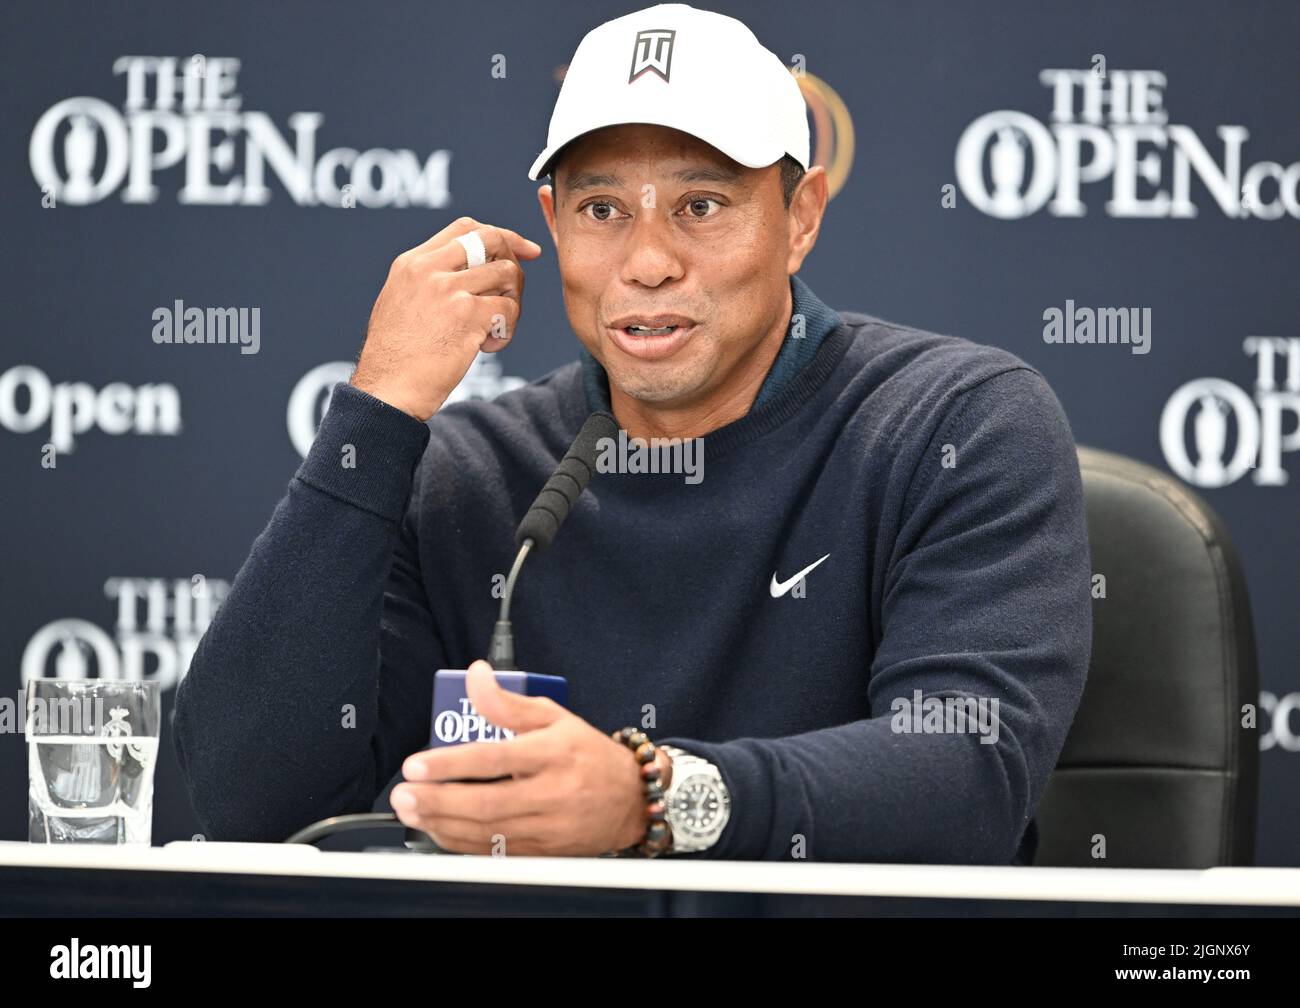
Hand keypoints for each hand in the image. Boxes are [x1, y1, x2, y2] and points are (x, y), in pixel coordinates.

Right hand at [351, 217, 542, 420]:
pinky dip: (507, 329)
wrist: (387, 390)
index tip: (523, 250)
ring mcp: (448, 290)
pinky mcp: (466, 315)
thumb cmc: (395, 358)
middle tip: (514, 291)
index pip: (465, 229)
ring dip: (512, 301)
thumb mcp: (401, 303)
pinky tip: (488, 346)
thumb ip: (429, 282)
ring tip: (494, 327)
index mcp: (412, 263)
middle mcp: (429, 269)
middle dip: (515, 259)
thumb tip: (473, 274)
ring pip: (507, 273)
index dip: (500, 235)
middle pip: (491, 238)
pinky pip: (508, 309)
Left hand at [391, 660, 660, 855]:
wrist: (631, 800)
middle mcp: (551, 793)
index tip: (417, 764)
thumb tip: (475, 675)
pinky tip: (437, 830)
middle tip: (404, 793)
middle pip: (486, 803)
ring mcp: (547, 827)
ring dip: (441, 824)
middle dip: (437, 800)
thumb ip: (507, 701)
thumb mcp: (555, 716)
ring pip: (487, 833)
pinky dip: (460, 843)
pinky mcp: (543, 852)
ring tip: (411, 810)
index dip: (452, 763)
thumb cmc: (589, 755)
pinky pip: (495, 852)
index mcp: (553, 753)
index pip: (496, 758)